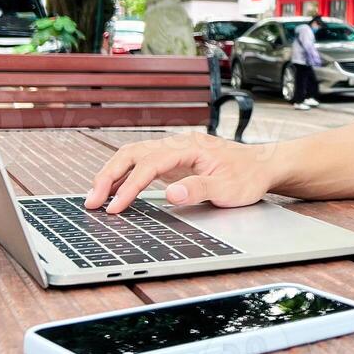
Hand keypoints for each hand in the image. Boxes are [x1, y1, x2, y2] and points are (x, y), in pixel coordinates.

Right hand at [85, 132, 280, 212]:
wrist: (262, 166)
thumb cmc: (247, 176)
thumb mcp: (229, 188)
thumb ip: (199, 189)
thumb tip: (171, 194)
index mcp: (189, 148)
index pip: (150, 164)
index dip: (130, 186)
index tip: (116, 208)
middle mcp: (178, 145)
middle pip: (133, 153)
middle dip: (109, 175)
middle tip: (92, 201)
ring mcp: (174, 152)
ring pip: (133, 156)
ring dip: (113, 175)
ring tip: (95, 198)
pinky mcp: (173, 161)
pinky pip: (142, 164)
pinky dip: (125, 176)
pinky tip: (115, 192)